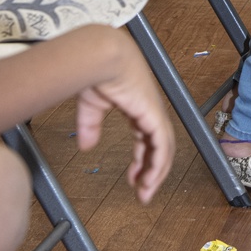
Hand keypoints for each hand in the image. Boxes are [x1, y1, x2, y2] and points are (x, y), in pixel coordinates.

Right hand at [74, 41, 174, 203]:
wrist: (102, 57)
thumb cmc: (98, 73)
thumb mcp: (91, 106)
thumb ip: (90, 125)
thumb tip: (86, 145)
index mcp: (137, 107)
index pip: (146, 139)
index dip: (142, 160)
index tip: (135, 179)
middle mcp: (149, 111)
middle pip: (158, 147)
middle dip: (152, 171)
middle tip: (143, 193)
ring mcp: (154, 112)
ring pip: (164, 149)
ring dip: (156, 173)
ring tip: (146, 192)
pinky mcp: (154, 114)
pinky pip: (162, 145)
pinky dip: (158, 164)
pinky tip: (150, 179)